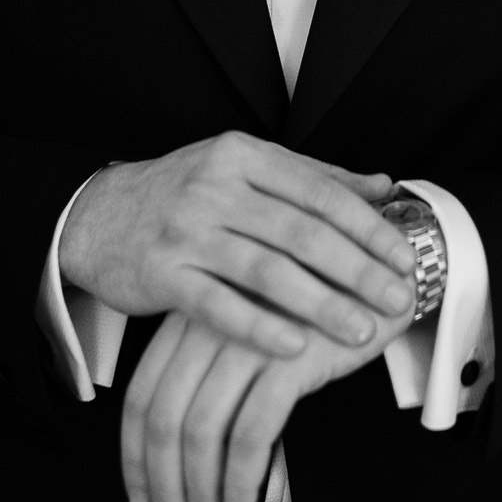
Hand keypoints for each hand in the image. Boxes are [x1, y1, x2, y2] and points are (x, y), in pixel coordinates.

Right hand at [58, 131, 414, 355]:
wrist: (98, 215)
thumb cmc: (183, 192)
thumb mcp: (244, 168)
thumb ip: (312, 177)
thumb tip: (381, 184)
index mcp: (244, 154)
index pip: (319, 190)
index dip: (367, 226)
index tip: (402, 256)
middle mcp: (215, 185)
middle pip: (300, 231)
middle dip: (356, 269)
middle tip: (395, 298)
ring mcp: (186, 230)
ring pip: (265, 269)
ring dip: (318, 303)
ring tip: (357, 331)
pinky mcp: (161, 273)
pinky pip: (217, 305)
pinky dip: (258, 327)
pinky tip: (293, 347)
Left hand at [120, 289, 415, 501]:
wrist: (381, 271)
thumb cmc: (316, 302)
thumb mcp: (250, 323)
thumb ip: (212, 361)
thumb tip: (180, 444)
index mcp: (192, 312)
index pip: (141, 392)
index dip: (134, 454)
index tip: (140, 496)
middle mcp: (211, 322)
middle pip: (162, 417)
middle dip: (162, 484)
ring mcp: (248, 338)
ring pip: (201, 431)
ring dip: (199, 493)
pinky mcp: (289, 358)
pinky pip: (250, 436)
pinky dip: (240, 484)